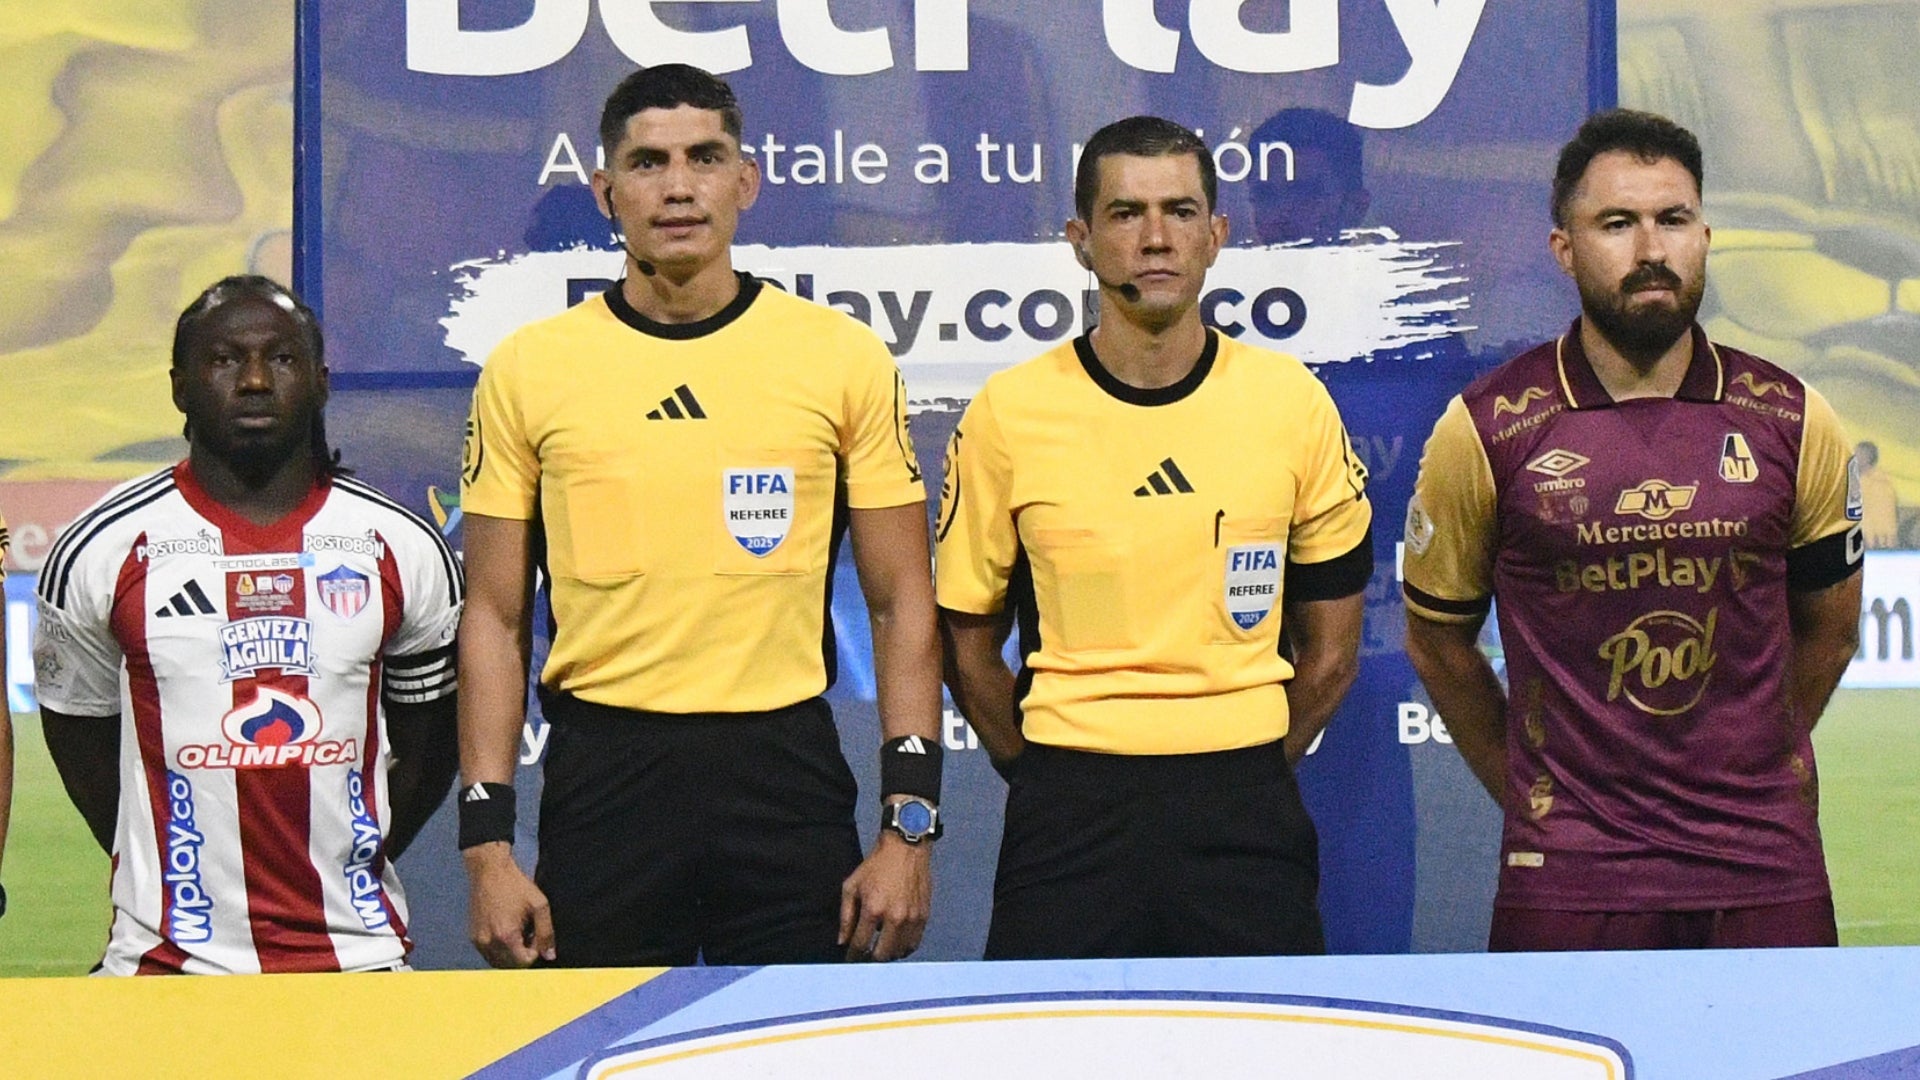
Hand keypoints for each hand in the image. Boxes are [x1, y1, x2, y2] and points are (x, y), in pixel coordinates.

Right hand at [463, 842, 554, 967]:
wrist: (489, 871)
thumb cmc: (515, 885)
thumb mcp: (539, 905)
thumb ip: (547, 932)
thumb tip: (550, 956)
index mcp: (506, 936)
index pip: (524, 962)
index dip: (535, 951)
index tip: (535, 934)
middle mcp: (488, 942)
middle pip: (511, 966)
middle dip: (523, 954)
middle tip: (527, 932)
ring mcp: (478, 941)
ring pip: (499, 963)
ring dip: (511, 954)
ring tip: (517, 931)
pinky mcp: (473, 938)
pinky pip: (489, 955)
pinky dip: (500, 949)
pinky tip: (505, 931)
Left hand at [838, 830, 931, 961]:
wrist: (906, 848)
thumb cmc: (877, 865)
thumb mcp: (852, 886)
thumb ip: (845, 916)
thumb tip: (842, 941)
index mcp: (873, 909)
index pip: (860, 944)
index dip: (852, 956)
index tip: (849, 960)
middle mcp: (894, 917)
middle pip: (881, 955)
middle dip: (869, 960)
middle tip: (863, 959)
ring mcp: (912, 918)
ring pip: (899, 952)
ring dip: (887, 955)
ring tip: (879, 951)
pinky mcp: (924, 916)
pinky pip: (914, 944)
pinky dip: (903, 949)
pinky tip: (895, 944)